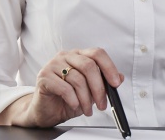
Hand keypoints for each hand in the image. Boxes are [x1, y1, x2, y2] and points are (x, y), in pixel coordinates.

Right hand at [8, 47, 123, 127]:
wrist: (46, 111)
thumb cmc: (66, 99)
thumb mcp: (89, 92)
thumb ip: (103, 83)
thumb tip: (120, 78)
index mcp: (78, 56)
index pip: (97, 53)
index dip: (109, 67)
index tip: (115, 83)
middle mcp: (66, 56)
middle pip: (89, 66)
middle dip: (99, 88)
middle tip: (102, 104)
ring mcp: (54, 64)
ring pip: (78, 79)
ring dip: (86, 99)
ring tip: (86, 110)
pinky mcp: (44, 76)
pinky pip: (64, 87)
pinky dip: (73, 100)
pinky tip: (74, 105)